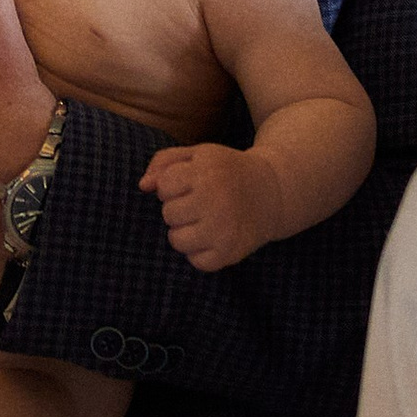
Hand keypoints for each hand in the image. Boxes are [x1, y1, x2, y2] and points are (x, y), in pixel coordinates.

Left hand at [143, 143, 286, 272]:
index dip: (172, 186)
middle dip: (178, 208)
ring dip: (184, 232)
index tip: (188, 185)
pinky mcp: (230, 252)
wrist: (273, 191)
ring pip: (176, 240)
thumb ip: (164, 162)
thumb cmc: (226, 171)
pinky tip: (213, 237)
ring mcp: (224, 229)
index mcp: (207, 171)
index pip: (164, 186)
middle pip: (169, 214)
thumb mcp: (199, 154)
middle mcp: (216, 200)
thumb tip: (143, 186)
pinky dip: (199, 252)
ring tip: (202, 221)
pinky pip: (196, 261)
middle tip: (200, 203)